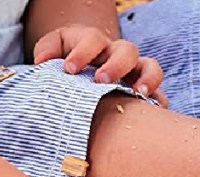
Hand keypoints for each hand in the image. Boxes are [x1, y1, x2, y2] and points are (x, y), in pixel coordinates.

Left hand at [33, 24, 167, 107]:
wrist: (80, 66)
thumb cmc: (65, 58)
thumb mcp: (53, 49)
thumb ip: (47, 49)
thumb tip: (41, 61)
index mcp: (94, 43)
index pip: (93, 40)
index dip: (82, 52)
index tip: (68, 68)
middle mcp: (117, 53)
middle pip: (126, 50)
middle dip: (115, 65)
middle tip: (101, 80)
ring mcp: (132, 70)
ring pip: (149, 66)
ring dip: (147, 78)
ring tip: (139, 93)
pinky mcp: (142, 88)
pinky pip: (158, 92)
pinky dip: (158, 101)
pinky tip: (153, 113)